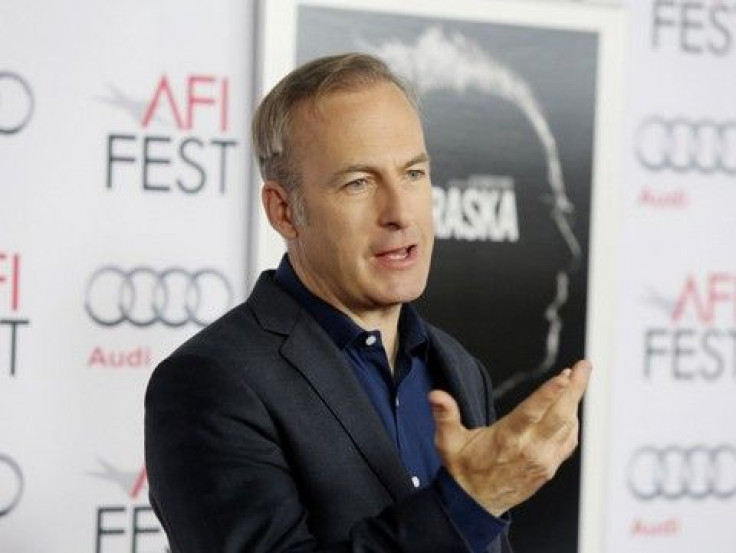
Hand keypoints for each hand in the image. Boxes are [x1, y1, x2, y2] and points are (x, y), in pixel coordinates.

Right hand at [429, 359, 591, 516]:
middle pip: (560, 415)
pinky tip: (571, 407)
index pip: (532, 413)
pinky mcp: (549, 467)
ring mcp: (543, 460)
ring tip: (578, 378)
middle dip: (575, 388)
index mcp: (507, 439)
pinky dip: (573, 421)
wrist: (475, 505)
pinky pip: (568, 441)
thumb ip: (444, 415)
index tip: (564, 376)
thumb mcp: (447, 442)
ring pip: (568, 426)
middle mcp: (530, 450)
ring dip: (575, 401)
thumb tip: (436, 396)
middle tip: (584, 366)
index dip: (549, 393)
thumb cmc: (464, 471)